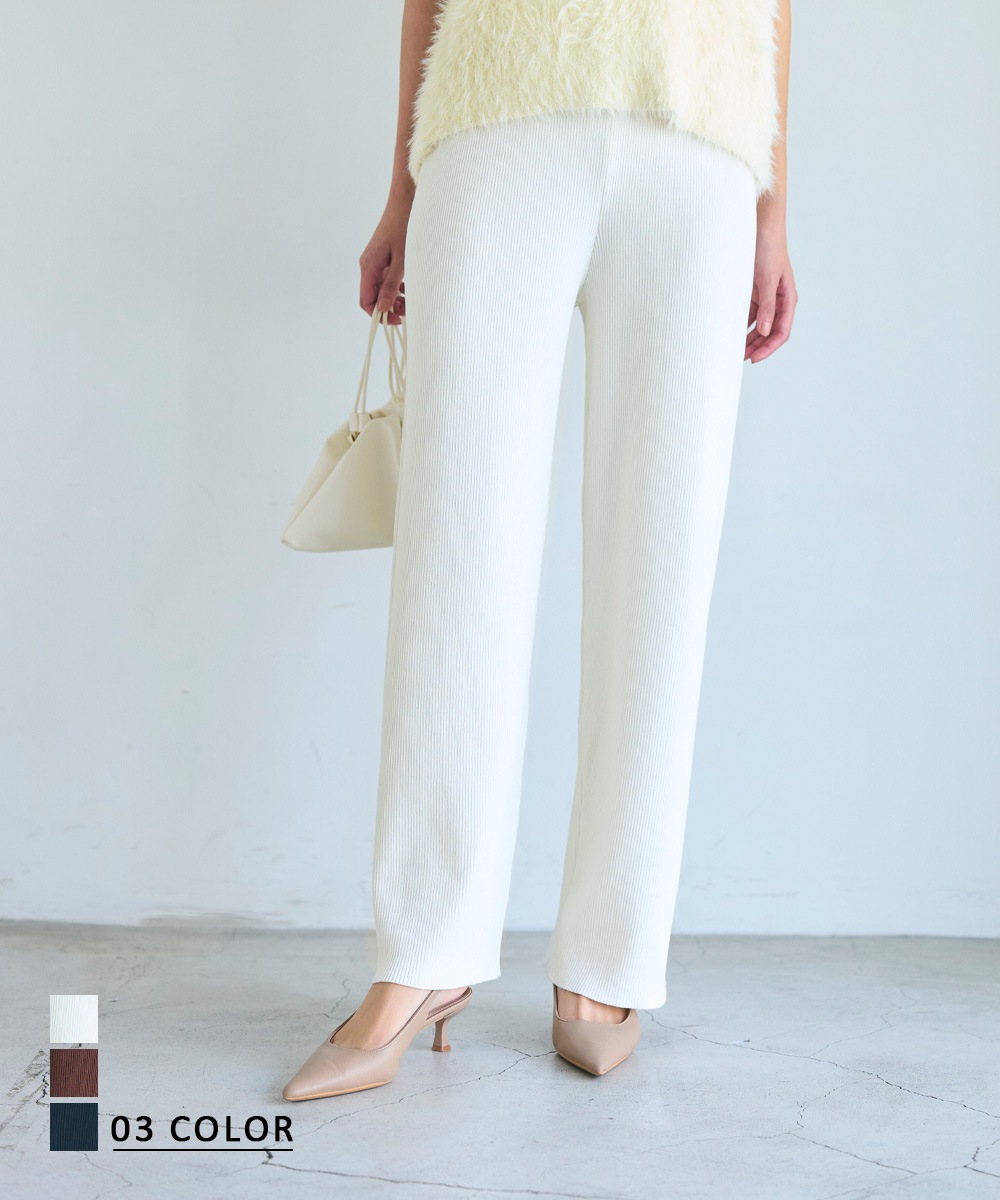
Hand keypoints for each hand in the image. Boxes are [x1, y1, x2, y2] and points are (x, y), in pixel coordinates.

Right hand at [359, 194, 410, 325]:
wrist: (406, 203)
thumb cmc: (404, 228)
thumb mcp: (402, 262)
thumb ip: (392, 286)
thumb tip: (383, 308)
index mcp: (369, 267)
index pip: (366, 301)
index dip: (379, 314)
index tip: (395, 320)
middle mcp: (368, 266)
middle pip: (373, 296)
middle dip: (389, 307)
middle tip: (407, 312)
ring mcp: (375, 262)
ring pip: (380, 289)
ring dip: (394, 298)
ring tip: (411, 300)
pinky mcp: (382, 258)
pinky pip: (385, 279)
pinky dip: (396, 287)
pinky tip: (409, 287)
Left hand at [745, 211, 796, 362]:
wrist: (760, 225)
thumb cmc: (768, 248)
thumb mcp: (766, 279)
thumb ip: (767, 307)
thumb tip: (766, 332)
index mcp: (787, 299)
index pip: (781, 332)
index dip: (769, 348)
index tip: (754, 359)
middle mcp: (778, 300)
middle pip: (769, 332)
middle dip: (757, 347)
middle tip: (740, 359)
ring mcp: (765, 297)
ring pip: (758, 325)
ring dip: (748, 338)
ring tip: (734, 349)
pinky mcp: (753, 291)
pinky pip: (749, 314)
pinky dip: (741, 324)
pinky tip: (730, 332)